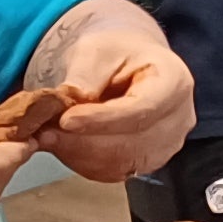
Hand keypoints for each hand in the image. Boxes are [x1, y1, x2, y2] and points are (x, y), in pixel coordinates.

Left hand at [40, 9, 198, 179]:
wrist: (127, 67)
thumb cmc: (116, 54)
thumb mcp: (97, 49)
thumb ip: (86, 74)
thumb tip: (70, 102)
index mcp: (174, 82)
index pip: (142, 110)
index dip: (102, 120)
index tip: (66, 120)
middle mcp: (179, 119)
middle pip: (131, 143)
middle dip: (82, 141)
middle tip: (43, 133)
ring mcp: (167, 146)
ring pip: (120, 163)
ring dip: (78, 154)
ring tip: (48, 136)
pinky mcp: (148, 163)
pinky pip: (113, 172)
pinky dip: (83, 163)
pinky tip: (63, 145)